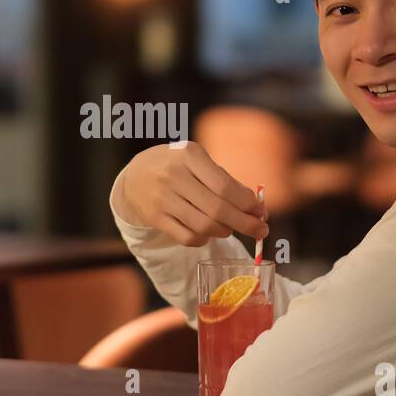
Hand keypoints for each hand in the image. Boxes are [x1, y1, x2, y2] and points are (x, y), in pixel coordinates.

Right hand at [114, 142, 268, 246]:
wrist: (134, 175)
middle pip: (217, 209)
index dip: (247, 203)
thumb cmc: (176, 166)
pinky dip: (204, 239)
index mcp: (189, 156)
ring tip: (230, 228)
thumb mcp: (197, 160)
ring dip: (225, 231)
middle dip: (245, 223)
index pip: (224, 186)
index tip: (261, 211)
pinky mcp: (154, 218)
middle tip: (261, 230)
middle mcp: (173, 176)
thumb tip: (256, 207)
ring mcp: (162, 199)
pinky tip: (208, 233)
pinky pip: (187, 237)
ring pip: (204, 226)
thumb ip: (224, 180)